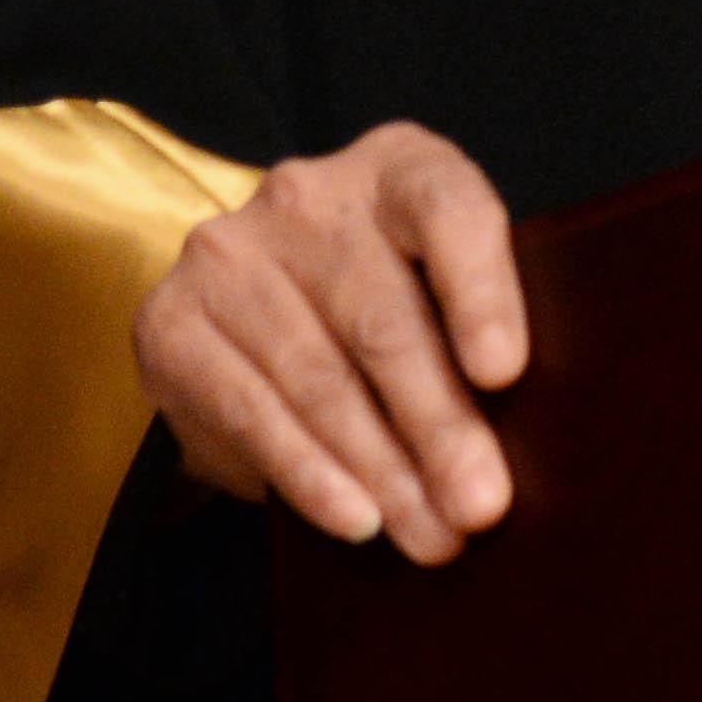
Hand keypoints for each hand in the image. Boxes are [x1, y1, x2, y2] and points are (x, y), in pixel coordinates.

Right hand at [132, 120, 527, 562]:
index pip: (449, 210)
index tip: (504, 373)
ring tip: (433, 534)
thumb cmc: (392, 296)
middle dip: (440, 426)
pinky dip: (311, 476)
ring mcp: (228, 254)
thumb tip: (532, 438)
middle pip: (383, 318)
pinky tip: (358, 520)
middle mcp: (306, 196)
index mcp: (398, 166)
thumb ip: (477, 328)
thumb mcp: (443, 283)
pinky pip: (252, 413)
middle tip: (483, 506)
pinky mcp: (170, 322)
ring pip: (319, 379)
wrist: (258, 299)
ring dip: (382, 471)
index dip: (480, 291)